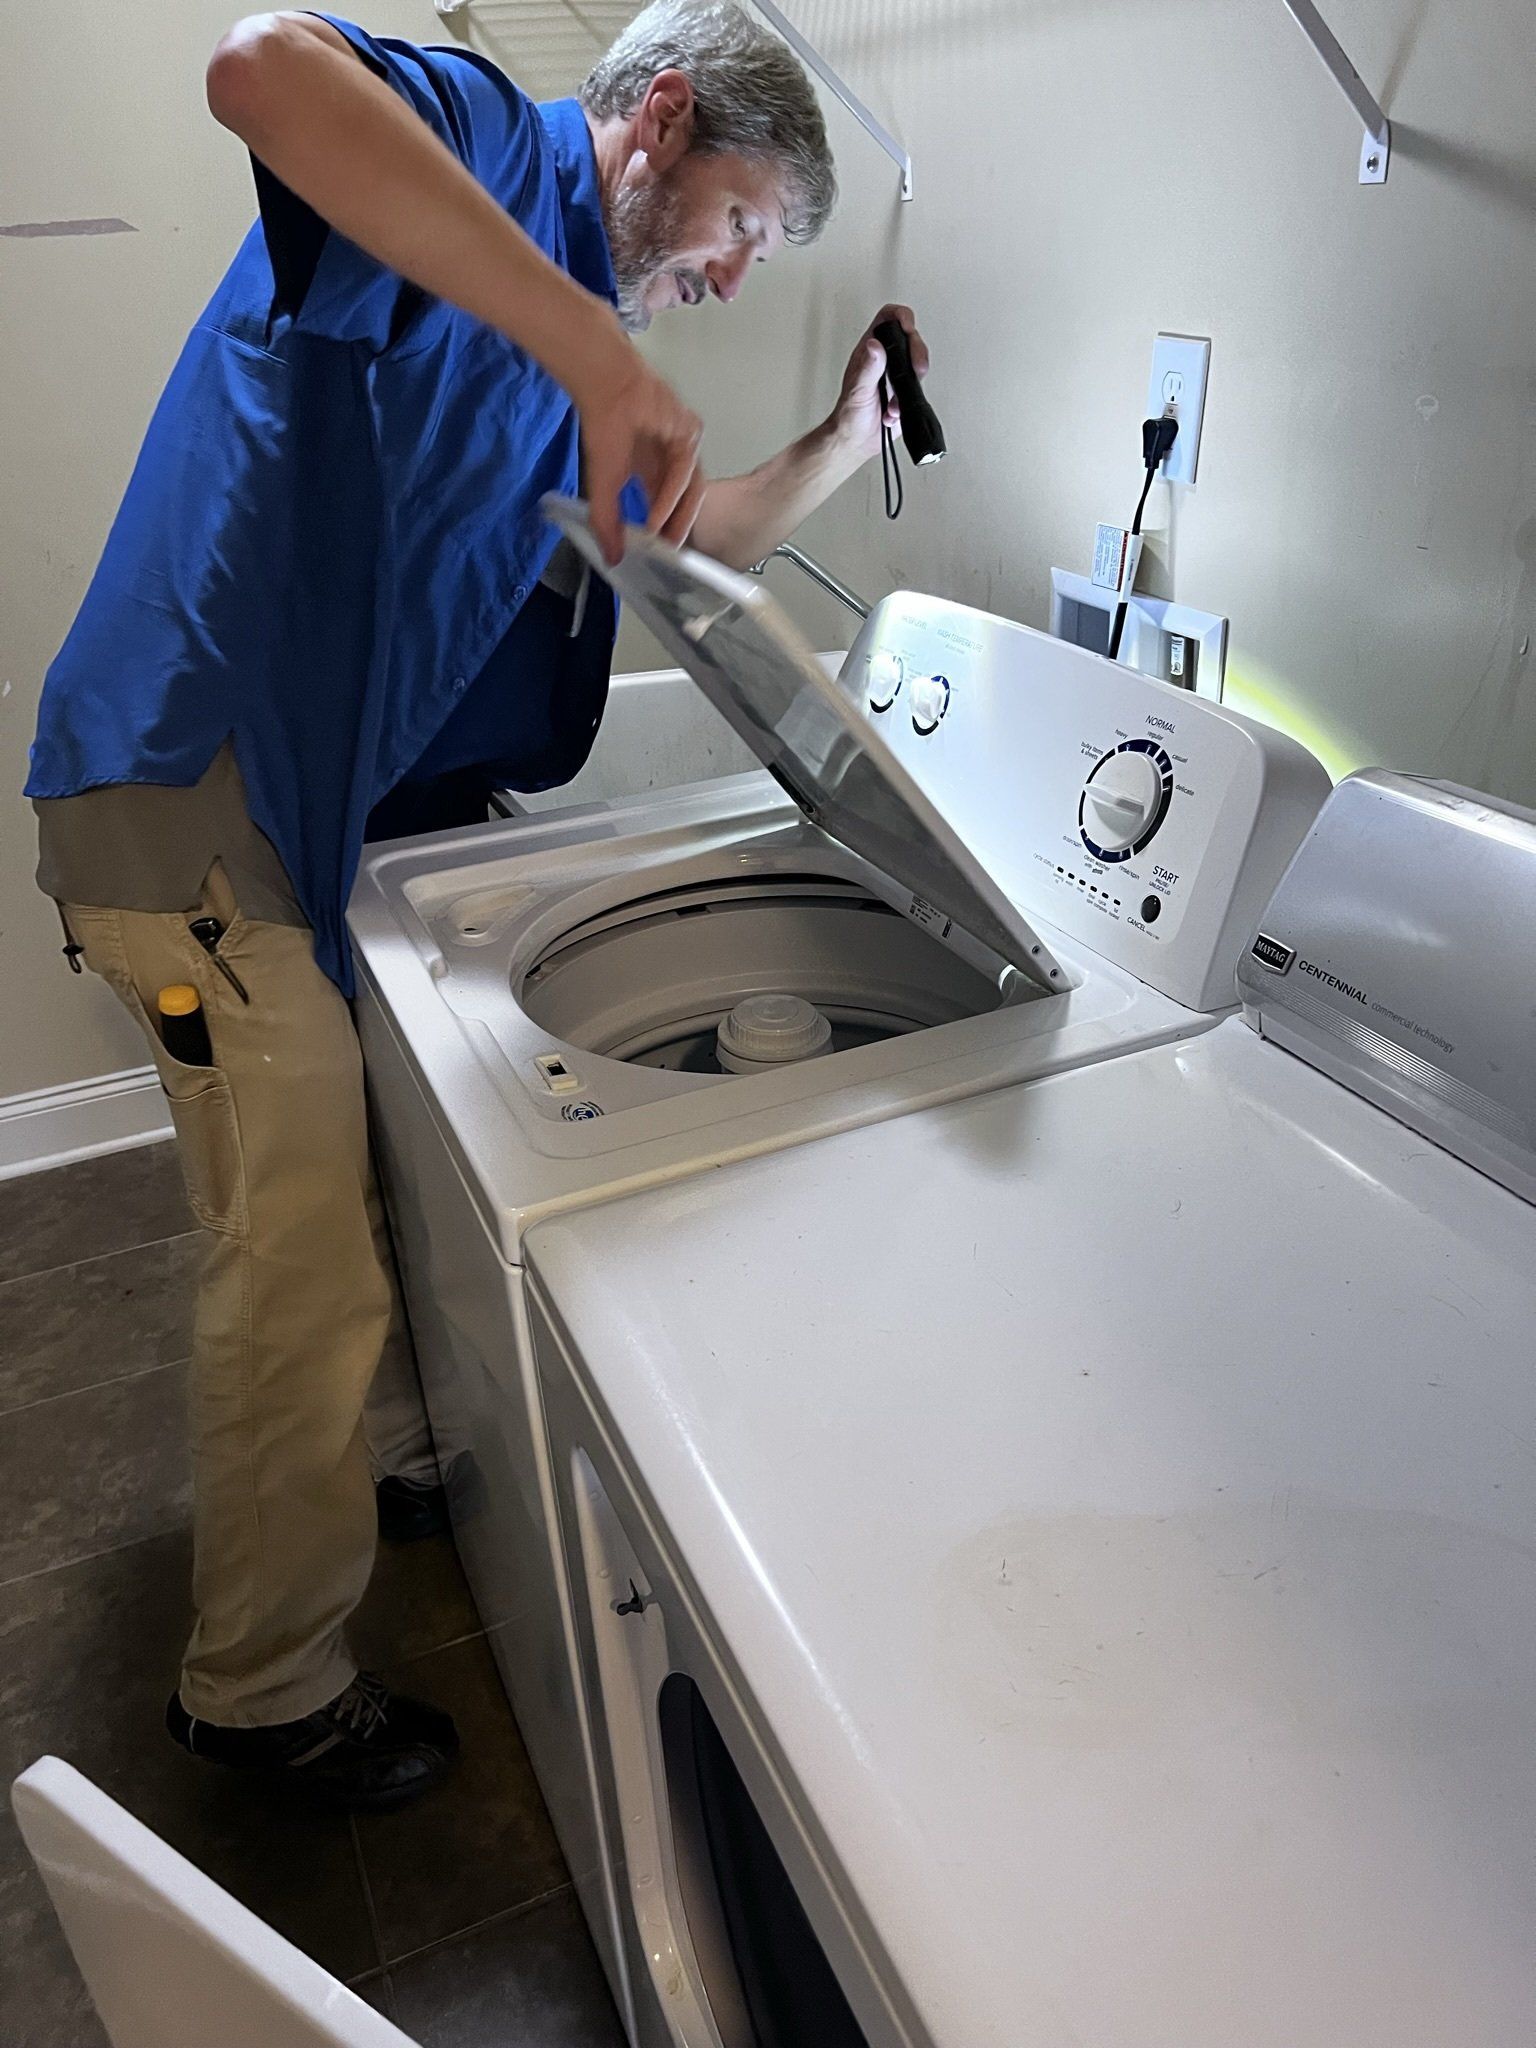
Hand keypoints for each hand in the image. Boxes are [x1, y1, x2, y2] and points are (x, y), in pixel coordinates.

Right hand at [567, 311, 704, 562]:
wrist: (607, 385)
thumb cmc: (603, 427)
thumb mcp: (604, 484)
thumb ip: (606, 521)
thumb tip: (611, 559)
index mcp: (654, 470)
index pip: (668, 507)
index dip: (665, 531)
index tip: (657, 556)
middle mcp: (673, 460)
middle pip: (686, 502)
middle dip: (677, 530)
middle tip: (668, 558)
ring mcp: (685, 445)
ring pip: (690, 490)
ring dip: (675, 518)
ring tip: (662, 543)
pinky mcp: (690, 432)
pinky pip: (685, 471)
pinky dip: (670, 496)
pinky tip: (657, 516)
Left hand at [827, 303, 930, 462]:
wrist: (857, 441)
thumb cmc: (849, 416)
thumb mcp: (858, 389)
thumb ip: (868, 367)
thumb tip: (874, 346)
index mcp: (870, 351)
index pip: (888, 318)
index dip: (901, 316)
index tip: (908, 328)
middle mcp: (884, 360)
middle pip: (909, 338)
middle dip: (917, 352)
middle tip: (916, 368)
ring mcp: (895, 375)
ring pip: (916, 362)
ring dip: (913, 380)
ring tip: (898, 398)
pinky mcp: (905, 391)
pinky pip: (917, 387)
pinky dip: (909, 400)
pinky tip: (895, 410)